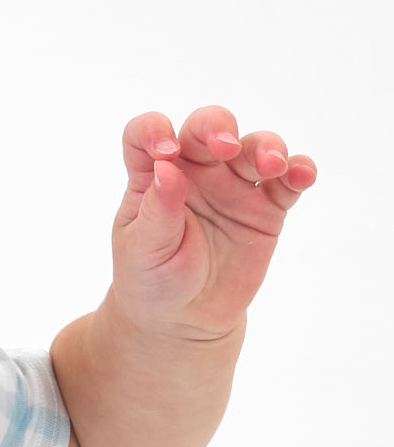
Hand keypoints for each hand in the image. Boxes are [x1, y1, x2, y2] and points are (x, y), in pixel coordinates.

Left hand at [110, 104, 317, 342]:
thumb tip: (166, 167)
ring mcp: (233, 187)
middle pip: (208, 129)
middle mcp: (194, 172)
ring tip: (272, 166)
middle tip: (225, 148)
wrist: (183, 319)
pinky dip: (299, 171)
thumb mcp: (144, 249)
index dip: (153, 131)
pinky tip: (301, 175)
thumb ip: (157, 210)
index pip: (145, 135)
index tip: (165, 151)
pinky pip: (287, 182)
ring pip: (254, 148)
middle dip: (218, 127)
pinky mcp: (266, 209)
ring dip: (266, 147)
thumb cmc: (152, 279)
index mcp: (151, 177)